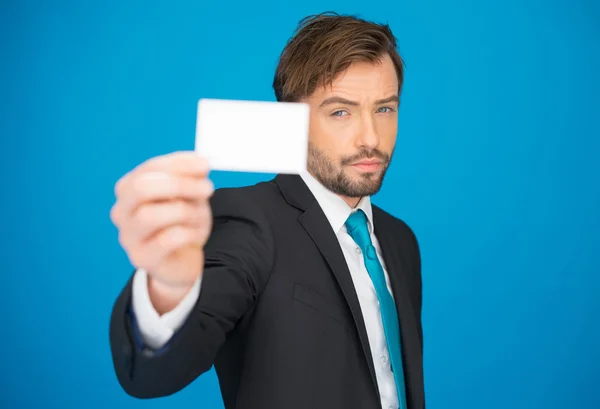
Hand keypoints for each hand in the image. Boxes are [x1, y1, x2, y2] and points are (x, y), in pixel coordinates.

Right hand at [110, 151, 213, 309]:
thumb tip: (201, 163)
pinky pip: (166, 240)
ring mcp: (129, 236)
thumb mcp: (189, 195)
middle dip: (179, 184)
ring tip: (200, 217)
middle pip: (141, 188)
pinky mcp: (141, 258)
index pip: (150, 168)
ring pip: (150, 215)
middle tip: (207, 189)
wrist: (182, 260)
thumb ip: (191, 178)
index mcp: (129, 188)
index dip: (179, 164)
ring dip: (184, 212)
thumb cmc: (183, 222)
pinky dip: (188, 233)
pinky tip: (195, 234)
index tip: (205, 165)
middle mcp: (122, 211)